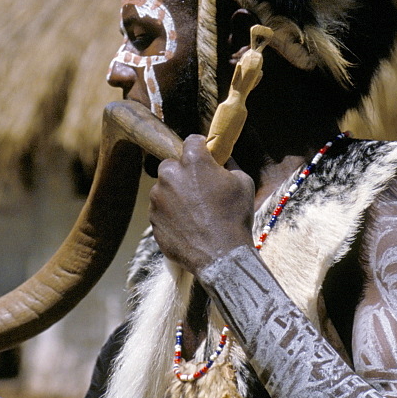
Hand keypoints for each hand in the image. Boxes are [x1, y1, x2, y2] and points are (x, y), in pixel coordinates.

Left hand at [149, 135, 255, 273]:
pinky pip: (161, 210)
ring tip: (195, 213)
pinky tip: (188, 226)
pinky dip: (171, 214)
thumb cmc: (235, 217)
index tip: (206, 156)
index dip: (201, 148)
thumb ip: (229, 166)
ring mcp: (157, 198)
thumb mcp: (243, 182)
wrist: (220, 256)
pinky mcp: (152, 219)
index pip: (192, 141)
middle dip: (183, 172)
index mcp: (192, 161)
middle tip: (199, 188)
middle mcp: (170, 175)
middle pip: (172, 165)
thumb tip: (222, 160)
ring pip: (164, 188)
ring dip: (176, 195)